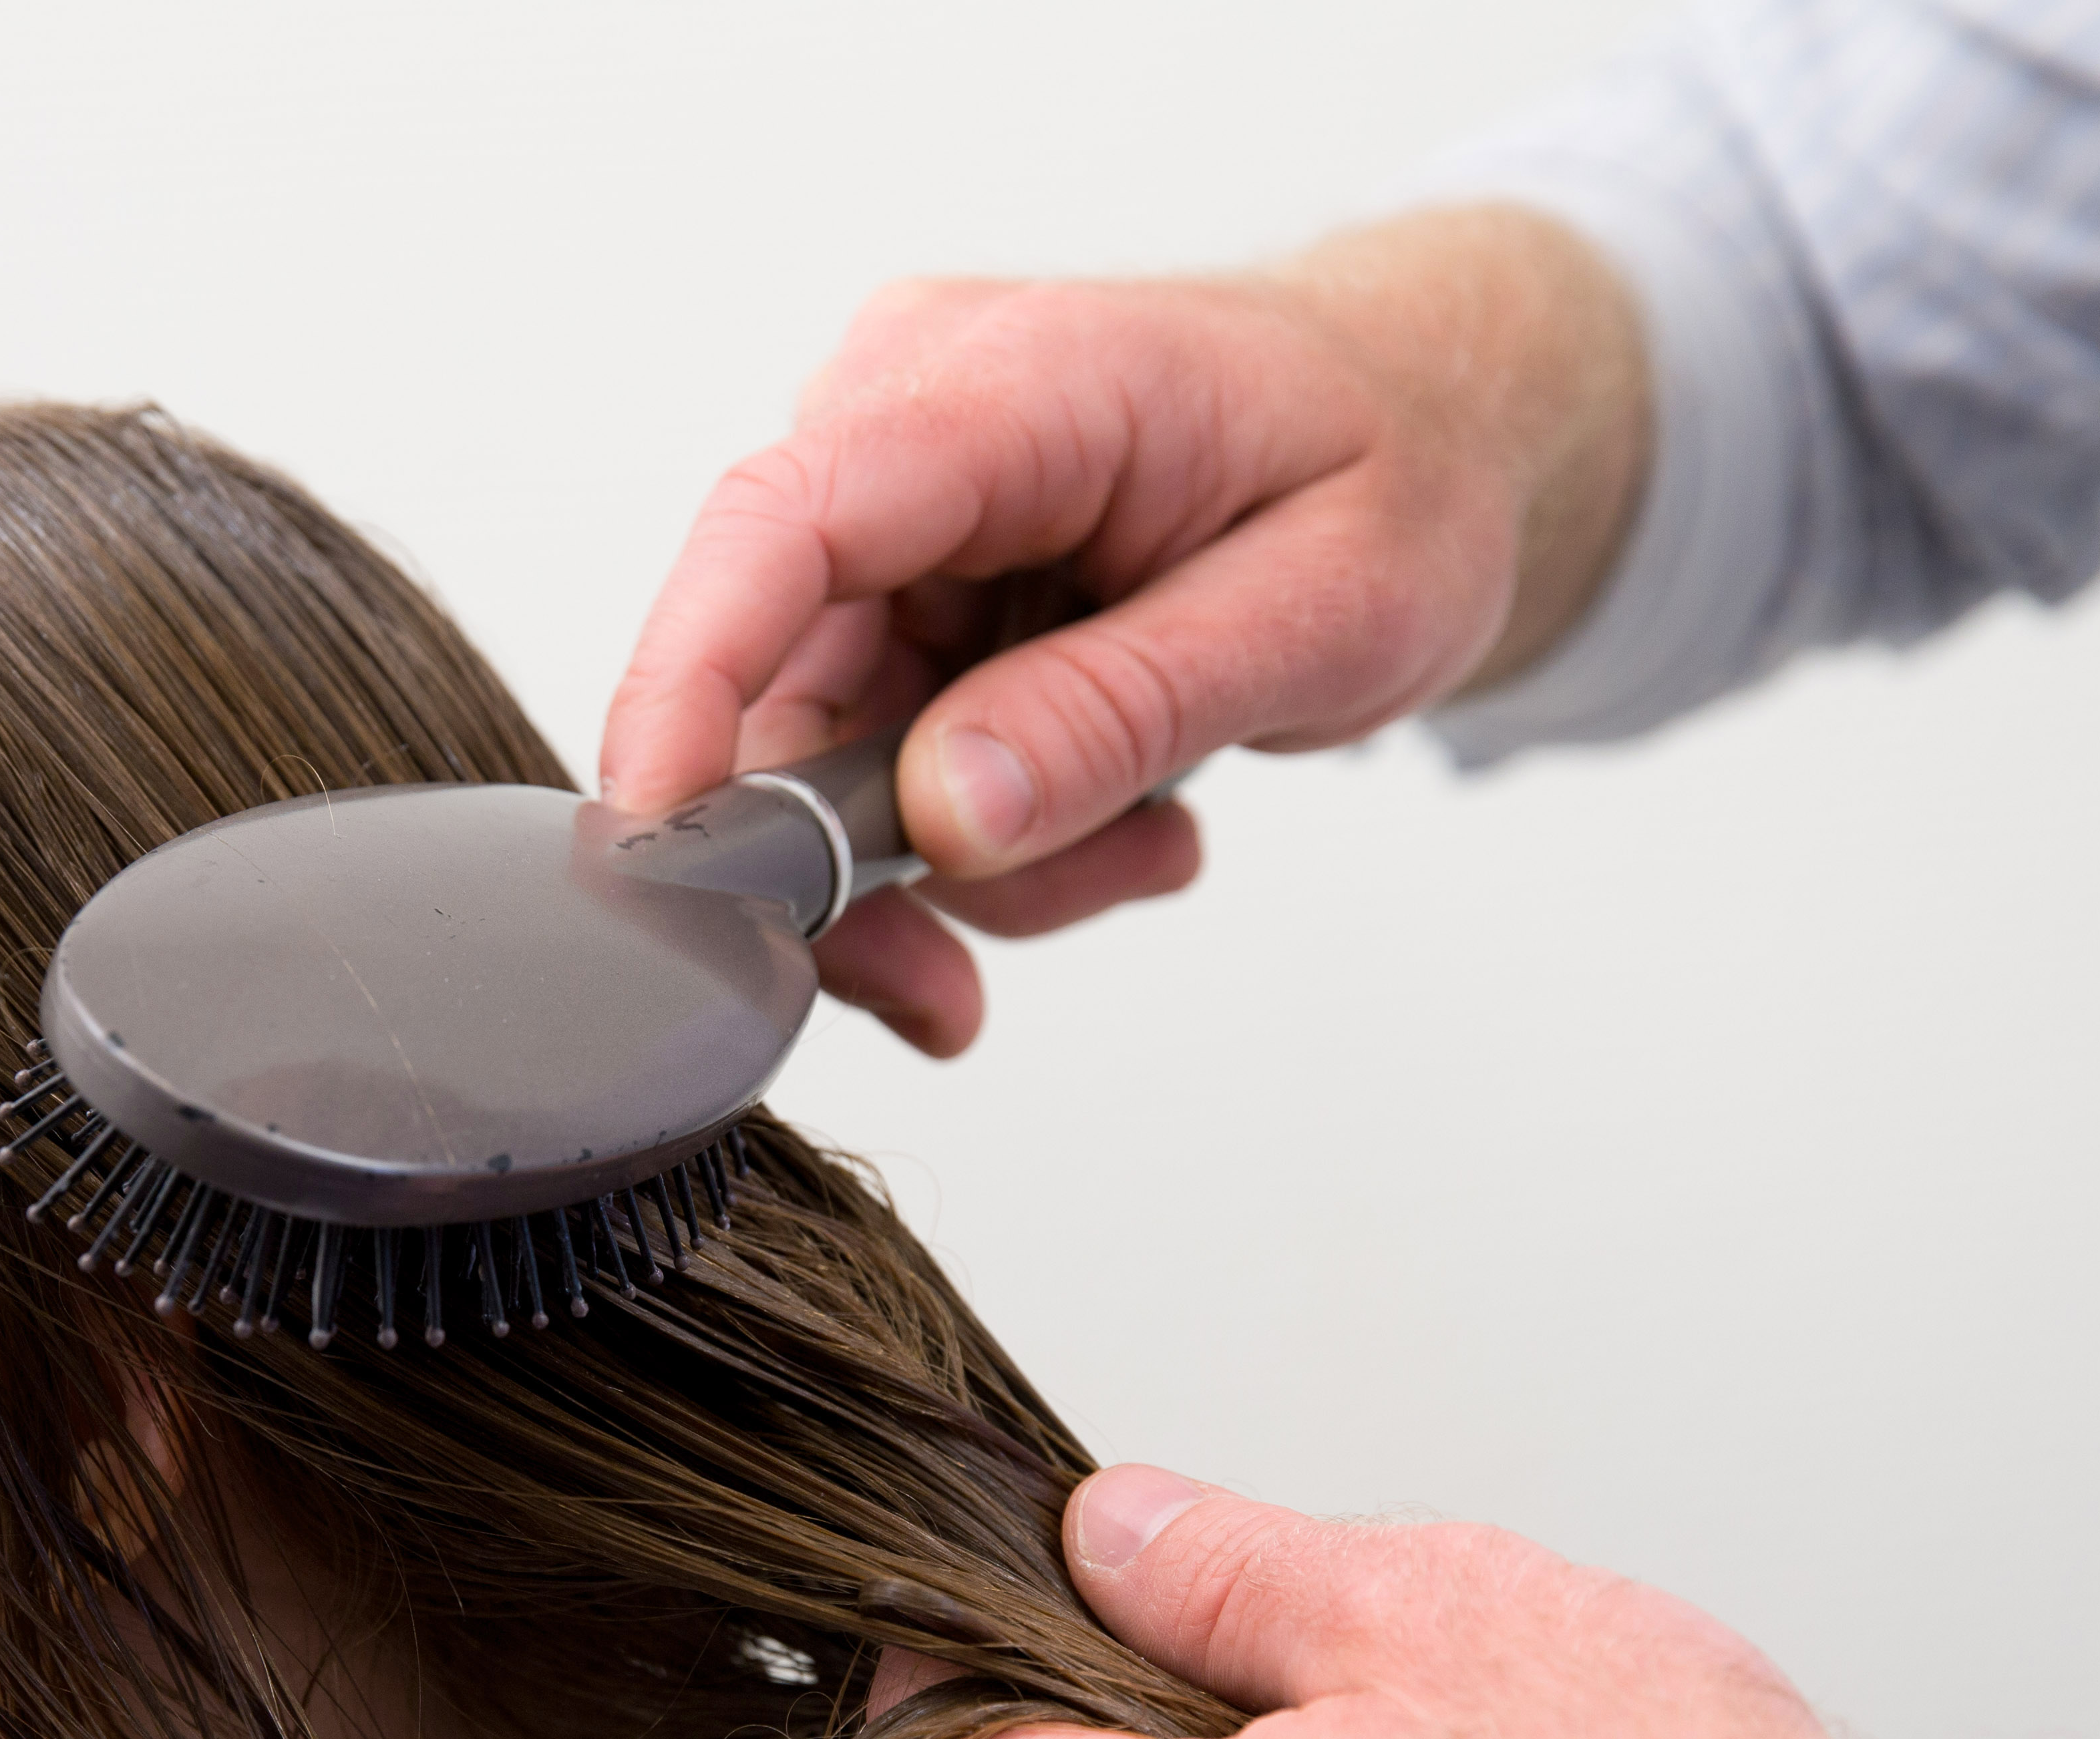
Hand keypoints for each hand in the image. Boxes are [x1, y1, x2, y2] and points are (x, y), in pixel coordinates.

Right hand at [601, 208, 1648, 1055]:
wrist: (1434, 427)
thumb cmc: (1402, 472)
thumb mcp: (1325, 609)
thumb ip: (1127, 709)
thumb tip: (949, 815)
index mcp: (1010, 381)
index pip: (783, 524)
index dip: (690, 689)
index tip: (665, 852)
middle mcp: (909, 423)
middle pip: (776, 682)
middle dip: (861, 868)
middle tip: (955, 996)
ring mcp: (896, 513)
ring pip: (827, 756)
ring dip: (971, 863)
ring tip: (1147, 841)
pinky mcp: (901, 591)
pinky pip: (881, 762)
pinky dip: (989, 836)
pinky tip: (1123, 815)